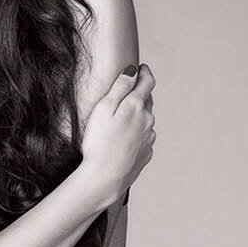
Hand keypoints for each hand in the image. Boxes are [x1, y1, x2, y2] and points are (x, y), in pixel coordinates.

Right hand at [81, 63, 156, 202]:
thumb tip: (132, 70)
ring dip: (138, 117)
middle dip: (140, 95)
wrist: (105, 177)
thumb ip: (120, 86)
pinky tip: (124, 141)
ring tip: (122, 121)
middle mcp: (148, 120)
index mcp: (136, 106)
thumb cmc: (99, 143)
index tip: (142, 68)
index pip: (147, 82)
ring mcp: (148, 138)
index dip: (145, 73)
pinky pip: (143, 139)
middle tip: (128, 94)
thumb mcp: (104, 108)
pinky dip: (137, 135)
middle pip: (147, 101)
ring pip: (146, 121)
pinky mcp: (145, 154)